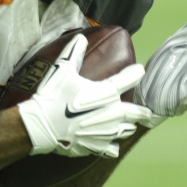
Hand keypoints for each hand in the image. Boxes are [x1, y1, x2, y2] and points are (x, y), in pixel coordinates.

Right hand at [18, 34, 151, 157]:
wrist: (40, 126)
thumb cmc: (53, 96)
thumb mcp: (62, 70)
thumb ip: (73, 53)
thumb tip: (81, 38)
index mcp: (107, 92)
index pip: (129, 79)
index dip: (135, 73)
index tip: (139, 71)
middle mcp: (113, 113)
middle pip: (136, 112)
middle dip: (142, 111)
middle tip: (147, 111)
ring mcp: (106, 133)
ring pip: (126, 130)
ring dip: (127, 126)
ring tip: (127, 125)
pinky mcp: (96, 147)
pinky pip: (111, 149)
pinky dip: (111, 146)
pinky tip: (111, 146)